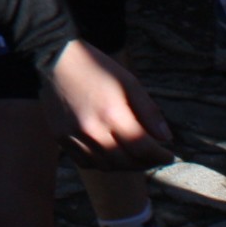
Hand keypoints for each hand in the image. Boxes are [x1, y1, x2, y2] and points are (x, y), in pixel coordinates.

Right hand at [43, 41, 170, 166]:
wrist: (56, 60)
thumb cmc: (96, 68)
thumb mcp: (128, 82)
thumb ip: (148, 111)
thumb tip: (166, 137)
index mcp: (112, 113)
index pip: (142, 148)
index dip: (160, 156)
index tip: (169, 155)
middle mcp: (92, 129)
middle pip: (126, 161)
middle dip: (146, 163)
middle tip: (155, 158)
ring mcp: (74, 136)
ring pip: (106, 166)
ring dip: (125, 167)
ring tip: (136, 159)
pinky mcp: (60, 138)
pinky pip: (85, 162)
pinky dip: (102, 164)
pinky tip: (111, 156)